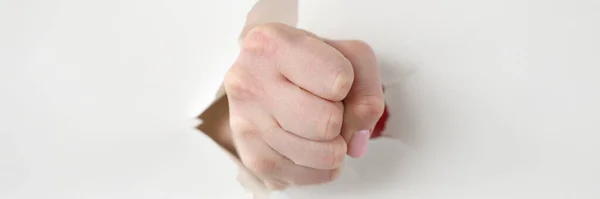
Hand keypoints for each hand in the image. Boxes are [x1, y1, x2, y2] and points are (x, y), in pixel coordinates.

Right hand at [224, 23, 383, 188]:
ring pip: (320, 155)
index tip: (330, 79)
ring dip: (332, 147)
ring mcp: (246, 121)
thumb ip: (367, 87)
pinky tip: (308, 146)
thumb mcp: (345, 55)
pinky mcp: (249, 156)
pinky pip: (306, 177)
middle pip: (327, 123)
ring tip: (318, 128)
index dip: (346, 85)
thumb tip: (357, 136)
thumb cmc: (304, 64)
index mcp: (273, 44)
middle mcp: (250, 80)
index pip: (339, 80)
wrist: (261, 76)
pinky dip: (318, 167)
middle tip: (325, 108)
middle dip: (339, 120)